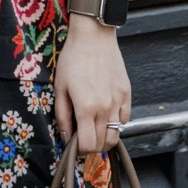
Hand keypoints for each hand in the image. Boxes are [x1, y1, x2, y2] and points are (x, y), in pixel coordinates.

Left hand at [54, 13, 130, 154]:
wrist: (94, 37)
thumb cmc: (73, 59)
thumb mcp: (60, 88)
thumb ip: (63, 116)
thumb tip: (66, 136)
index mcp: (86, 108)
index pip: (87, 145)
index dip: (79, 151)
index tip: (74, 145)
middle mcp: (105, 108)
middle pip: (102, 144)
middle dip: (91, 147)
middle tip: (82, 138)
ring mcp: (119, 101)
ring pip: (116, 134)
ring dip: (104, 138)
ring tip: (94, 129)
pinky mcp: (127, 93)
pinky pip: (124, 119)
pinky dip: (115, 123)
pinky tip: (105, 114)